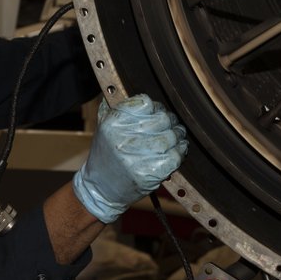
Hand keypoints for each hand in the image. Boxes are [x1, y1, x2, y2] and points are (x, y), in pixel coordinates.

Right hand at [72, 94, 187, 222]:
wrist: (100, 189)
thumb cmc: (106, 155)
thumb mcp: (105, 127)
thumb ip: (118, 108)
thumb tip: (135, 90)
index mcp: (113, 122)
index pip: (146, 102)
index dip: (156, 107)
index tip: (157, 113)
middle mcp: (123, 138)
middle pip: (162, 119)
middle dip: (170, 122)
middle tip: (172, 126)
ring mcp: (136, 157)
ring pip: (171, 136)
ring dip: (178, 136)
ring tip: (177, 137)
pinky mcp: (148, 174)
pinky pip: (175, 156)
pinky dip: (180, 152)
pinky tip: (178, 150)